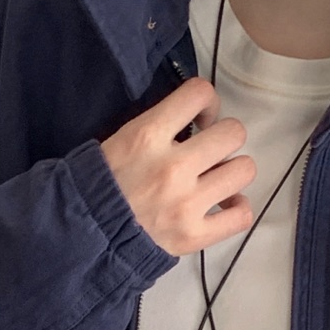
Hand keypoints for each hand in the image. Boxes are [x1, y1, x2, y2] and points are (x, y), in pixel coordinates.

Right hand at [100, 76, 254, 256]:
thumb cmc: (102, 184)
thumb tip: (197, 123)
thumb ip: (159, 126)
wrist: (85, 235)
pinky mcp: (193, 236)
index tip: (200, 119)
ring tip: (216, 181)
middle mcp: (173, 167)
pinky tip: (225, 206)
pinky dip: (238, 209)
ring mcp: (187, 204)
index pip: (199, 93)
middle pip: (233, 133)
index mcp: (148, 135)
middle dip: (224, 139)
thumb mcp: (122, 139)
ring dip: (233, 172)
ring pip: (244, 170)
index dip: (208, 102)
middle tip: (209, 152)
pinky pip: (241, 217)